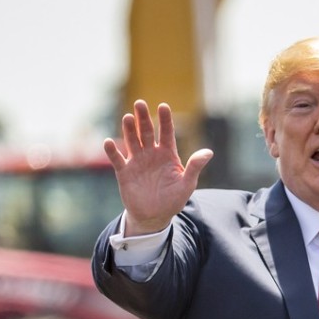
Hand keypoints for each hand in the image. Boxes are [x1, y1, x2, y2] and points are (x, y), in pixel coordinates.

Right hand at [103, 100, 212, 235]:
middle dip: (143, 118)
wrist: (155, 216)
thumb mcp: (187, 184)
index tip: (163, 106)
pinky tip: (109, 142)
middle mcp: (151, 154)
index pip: (166, 133)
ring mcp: (136, 161)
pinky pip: (117, 159)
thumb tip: (209, 152)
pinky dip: (112, 151)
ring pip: (131, 141)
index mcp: (167, 154)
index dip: (165, 120)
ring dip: (128, 130)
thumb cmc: (173, 199)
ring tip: (127, 117)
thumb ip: (195, 167)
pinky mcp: (124, 172)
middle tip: (140, 103)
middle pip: (146, 132)